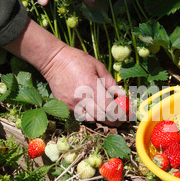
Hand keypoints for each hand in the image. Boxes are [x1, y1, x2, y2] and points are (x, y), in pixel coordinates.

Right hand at [3, 18, 125, 125]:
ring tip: (106, 112)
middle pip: (102, 117)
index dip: (120, 114)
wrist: (53, 61)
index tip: (126, 115)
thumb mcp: (98, 67)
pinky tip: (93, 108)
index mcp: (92, 87)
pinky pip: (81, 116)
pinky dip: (89, 115)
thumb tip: (122, 95)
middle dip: (113, 120)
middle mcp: (82, 98)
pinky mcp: (65, 107)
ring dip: (101, 118)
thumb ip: (111, 83)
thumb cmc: (78, 60)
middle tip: (120, 118)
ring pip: (92, 119)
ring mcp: (72, 104)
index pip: (110, 108)